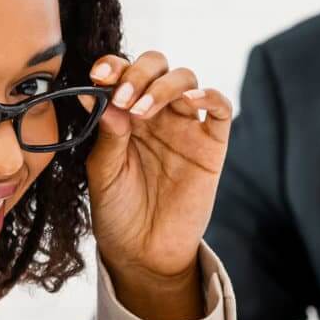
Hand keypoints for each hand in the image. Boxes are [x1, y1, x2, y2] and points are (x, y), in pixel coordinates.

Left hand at [83, 51, 232, 289]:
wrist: (144, 253)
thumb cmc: (119, 212)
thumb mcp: (103, 174)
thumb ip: (108, 136)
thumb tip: (109, 99)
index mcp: (125, 114)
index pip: (123, 74)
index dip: (113, 66)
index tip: (98, 76)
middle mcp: (156, 113)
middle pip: (157, 66)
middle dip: (139, 72)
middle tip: (123, 98)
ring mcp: (186, 127)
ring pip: (186, 79)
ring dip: (164, 85)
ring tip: (142, 109)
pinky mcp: (212, 145)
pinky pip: (221, 108)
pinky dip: (209, 95)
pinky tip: (191, 101)